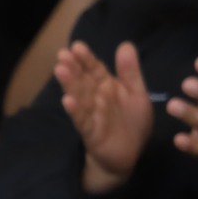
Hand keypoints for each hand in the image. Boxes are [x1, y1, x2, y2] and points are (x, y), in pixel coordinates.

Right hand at [57, 41, 152, 192]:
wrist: (130, 154)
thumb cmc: (131, 123)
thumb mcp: (137, 93)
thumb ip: (130, 71)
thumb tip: (125, 44)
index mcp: (107, 86)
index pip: (94, 69)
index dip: (86, 58)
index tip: (77, 46)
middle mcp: (96, 98)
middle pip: (83, 80)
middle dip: (73, 67)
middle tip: (62, 54)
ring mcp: (92, 115)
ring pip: (79, 97)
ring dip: (70, 84)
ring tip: (60, 70)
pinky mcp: (91, 132)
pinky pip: (82, 120)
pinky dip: (75, 111)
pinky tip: (67, 101)